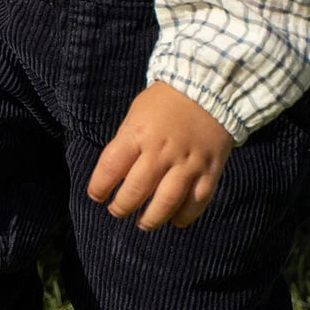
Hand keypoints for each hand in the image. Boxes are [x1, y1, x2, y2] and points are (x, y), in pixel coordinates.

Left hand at [87, 81, 233, 230]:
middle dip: (122, 207)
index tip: (98, 196)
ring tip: (144, 223)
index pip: (110, 168)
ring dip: (151, 219)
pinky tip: (175, 220)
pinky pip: (196, 201)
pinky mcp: (210, 170)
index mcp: (139, 133)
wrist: (212, 87)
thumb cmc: (166, 101)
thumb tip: (117, 176)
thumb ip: (127, 143)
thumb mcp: (137, 113)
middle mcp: (162, 151)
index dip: (99, 188)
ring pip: (166, 202)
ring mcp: (188, 163)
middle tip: (118, 211)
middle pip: (136, 191)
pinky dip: (184, 215)